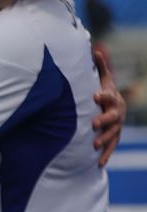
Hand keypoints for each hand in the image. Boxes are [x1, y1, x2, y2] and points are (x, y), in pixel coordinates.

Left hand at [91, 49, 124, 167]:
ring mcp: (116, 127)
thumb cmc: (105, 92)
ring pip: (113, 134)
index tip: (95, 95)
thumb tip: (95, 48)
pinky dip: (106, 155)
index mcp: (112, 98)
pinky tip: (99, 164)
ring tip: (95, 145)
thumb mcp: (104, 80)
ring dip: (105, 139)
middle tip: (94, 123)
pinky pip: (112, 147)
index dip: (103, 95)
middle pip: (112, 117)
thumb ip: (100, 67)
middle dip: (104, 120)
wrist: (117, 107)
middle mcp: (116, 113)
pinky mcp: (114, 138)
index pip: (108, 96)